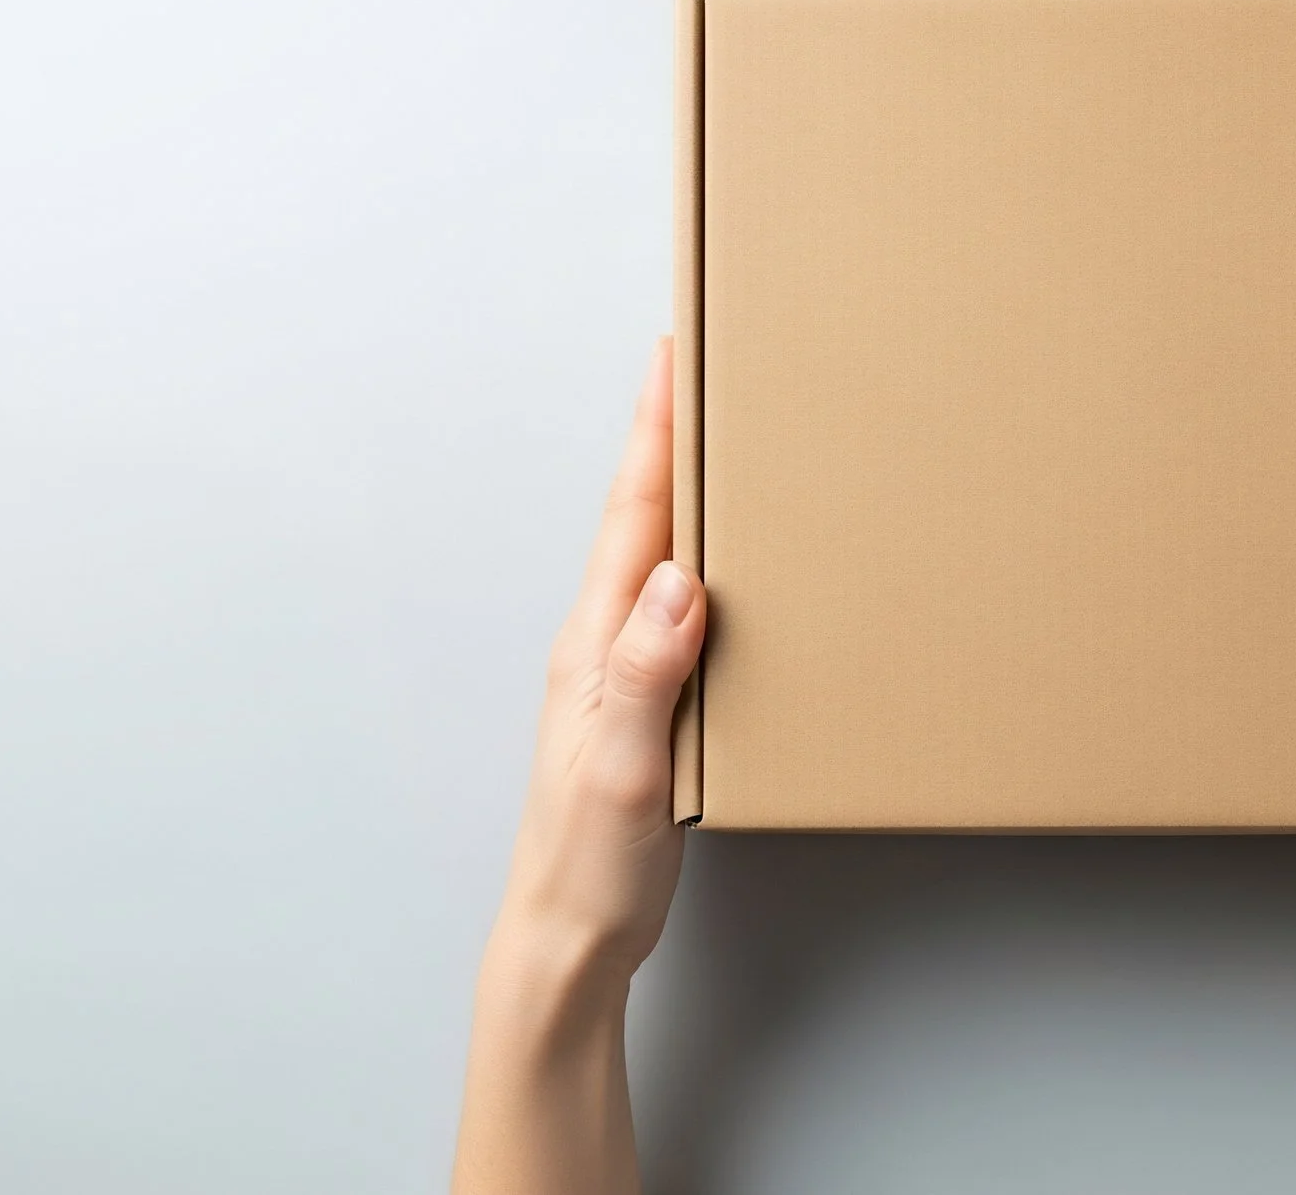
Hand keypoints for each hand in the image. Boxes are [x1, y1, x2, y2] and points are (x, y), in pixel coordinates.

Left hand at [491, 337, 704, 987]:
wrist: (568, 937)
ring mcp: (622, 673)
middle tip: (701, 365)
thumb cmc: (588, 862)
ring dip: (684, 492)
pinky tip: (727, 564)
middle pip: (643, 518)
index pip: (633, 517)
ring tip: (716, 438)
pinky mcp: (647, 704)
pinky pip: (675, 608)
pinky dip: (702, 560)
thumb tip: (679, 578)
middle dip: (669, 435)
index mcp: (595, 644)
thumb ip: (646, 671)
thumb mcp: (622, 766)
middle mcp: (603, 644)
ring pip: (659, 557)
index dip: (653, 434)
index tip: (671, 358)